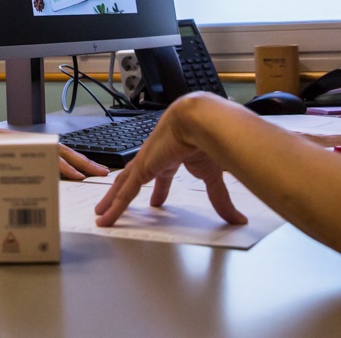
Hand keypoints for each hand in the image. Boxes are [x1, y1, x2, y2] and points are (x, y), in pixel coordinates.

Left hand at [0, 126, 108, 180]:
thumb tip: (4, 172)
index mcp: (23, 145)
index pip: (49, 156)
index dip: (64, 168)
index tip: (78, 177)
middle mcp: (34, 143)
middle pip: (65, 152)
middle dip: (85, 163)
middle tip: (103, 172)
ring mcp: (38, 145)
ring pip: (66, 152)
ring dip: (84, 162)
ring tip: (100, 171)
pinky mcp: (37, 149)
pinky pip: (60, 154)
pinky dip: (74, 161)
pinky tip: (82, 168)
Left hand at [94, 97, 246, 226]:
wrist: (198, 121)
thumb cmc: (206, 139)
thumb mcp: (213, 176)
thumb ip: (221, 199)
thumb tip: (239, 219)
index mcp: (173, 156)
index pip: (162, 176)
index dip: (159, 190)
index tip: (156, 201)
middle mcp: (155, 158)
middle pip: (134, 179)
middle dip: (124, 192)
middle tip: (116, 205)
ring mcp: (144, 162)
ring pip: (122, 184)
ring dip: (112, 199)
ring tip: (101, 212)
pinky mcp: (140, 168)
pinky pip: (123, 193)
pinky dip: (114, 206)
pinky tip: (105, 217)